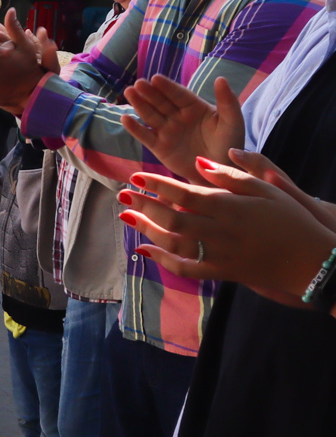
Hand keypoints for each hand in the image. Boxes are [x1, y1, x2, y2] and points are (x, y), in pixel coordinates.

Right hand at [121, 74, 244, 182]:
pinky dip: (135, 128)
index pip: (178, 94)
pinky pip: (145, 136)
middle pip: (160, 102)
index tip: (155, 78)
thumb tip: (221, 78)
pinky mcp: (159, 147)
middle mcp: (177, 117)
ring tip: (129, 93)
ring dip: (139, 104)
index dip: (167, 87)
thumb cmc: (229, 145)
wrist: (220, 173)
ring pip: (150, 115)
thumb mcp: (232, 122)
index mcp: (194, 108)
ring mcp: (167, 131)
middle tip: (138, 84)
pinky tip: (125, 119)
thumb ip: (227, 101)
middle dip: (149, 93)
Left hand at [122, 160, 335, 308]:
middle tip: (122, 194)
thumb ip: (231, 176)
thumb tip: (198, 163)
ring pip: (175, 243)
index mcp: (232, 207)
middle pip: (173, 218)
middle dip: (143, 206)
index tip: (136, 176)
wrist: (313, 261)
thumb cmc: (292, 219)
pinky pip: (186, 269)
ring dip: (146, 229)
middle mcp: (222, 231)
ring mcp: (221, 254)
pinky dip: (162, 260)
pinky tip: (143, 249)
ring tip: (126, 216)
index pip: (186, 194)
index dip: (157, 185)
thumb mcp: (268, 189)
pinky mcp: (222, 273)